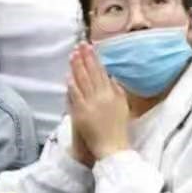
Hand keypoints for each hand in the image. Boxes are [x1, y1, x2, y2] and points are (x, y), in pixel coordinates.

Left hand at [66, 42, 129, 162]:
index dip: (95, 58)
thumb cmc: (118, 128)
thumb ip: (117, 89)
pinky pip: (76, 96)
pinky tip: (68, 76)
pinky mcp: (81, 113)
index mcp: (112, 92)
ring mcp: (91, 104)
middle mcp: (102, 95)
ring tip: (72, 55)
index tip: (90, 46)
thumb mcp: (123, 105)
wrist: (112, 147)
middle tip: (80, 44)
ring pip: (82, 81)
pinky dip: (72, 86)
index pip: (102, 71)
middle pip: (91, 73)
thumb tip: (111, 76)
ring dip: (77, 67)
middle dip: (85, 57)